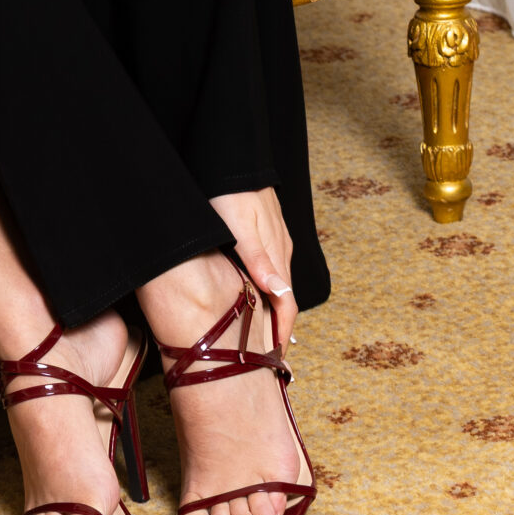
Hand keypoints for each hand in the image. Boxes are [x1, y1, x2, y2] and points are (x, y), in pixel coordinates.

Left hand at [209, 188, 296, 351]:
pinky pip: (272, 266)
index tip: (275, 358)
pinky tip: (257, 291)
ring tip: (262, 331)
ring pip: (278, 282)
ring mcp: (275, 239)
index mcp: (275, 255)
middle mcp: (280, 250)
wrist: (232, 157)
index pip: (286, 304)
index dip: (282, 332)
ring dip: (273, 307)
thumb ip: (258, 261)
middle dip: (278, 326)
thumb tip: (281, 294)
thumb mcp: (238, 229)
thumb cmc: (227, 193)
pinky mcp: (268, 229)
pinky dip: (268, 287)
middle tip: (267, 353)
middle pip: (285, 296)